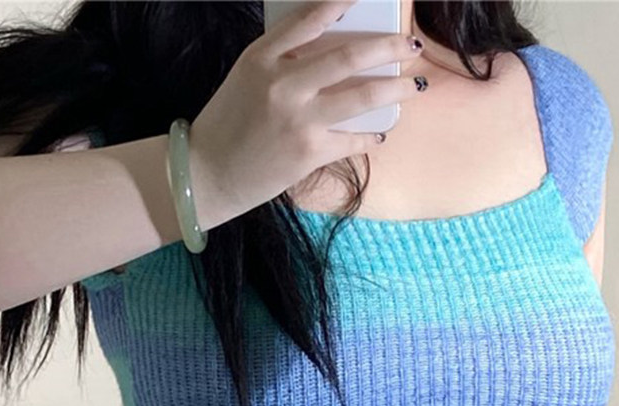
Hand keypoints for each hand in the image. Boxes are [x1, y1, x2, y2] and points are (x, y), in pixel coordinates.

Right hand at [187, 0, 424, 226]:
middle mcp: (282, 84)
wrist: (206, 176)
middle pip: (349, 55)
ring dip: (394, 89)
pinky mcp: (309, 152)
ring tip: (413, 85)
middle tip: (409, 44)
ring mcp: (298, 119)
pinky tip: (380, 132)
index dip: (341, 3)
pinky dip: (371, 135)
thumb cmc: (226, 126)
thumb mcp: (246, 79)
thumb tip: (328, 52)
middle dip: (388, 47)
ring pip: (361, 96)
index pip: (309, 19)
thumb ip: (281, 61)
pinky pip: (352, 138)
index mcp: (261, 58)